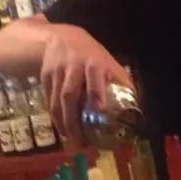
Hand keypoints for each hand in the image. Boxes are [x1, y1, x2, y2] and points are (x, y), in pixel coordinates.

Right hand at [40, 24, 133, 145]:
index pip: (94, 76)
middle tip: (80, 141)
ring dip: (62, 123)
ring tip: (71, 140)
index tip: (100, 109)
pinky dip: (54, 117)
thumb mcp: (109, 63)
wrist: (62, 38)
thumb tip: (136, 110)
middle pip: (69, 95)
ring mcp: (57, 72)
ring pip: (56, 100)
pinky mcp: (45, 76)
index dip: (96, 92)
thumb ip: (121, 83)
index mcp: (93, 62)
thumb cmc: (92, 56)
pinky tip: (62, 129)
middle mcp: (73, 66)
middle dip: (73, 119)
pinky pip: (48, 100)